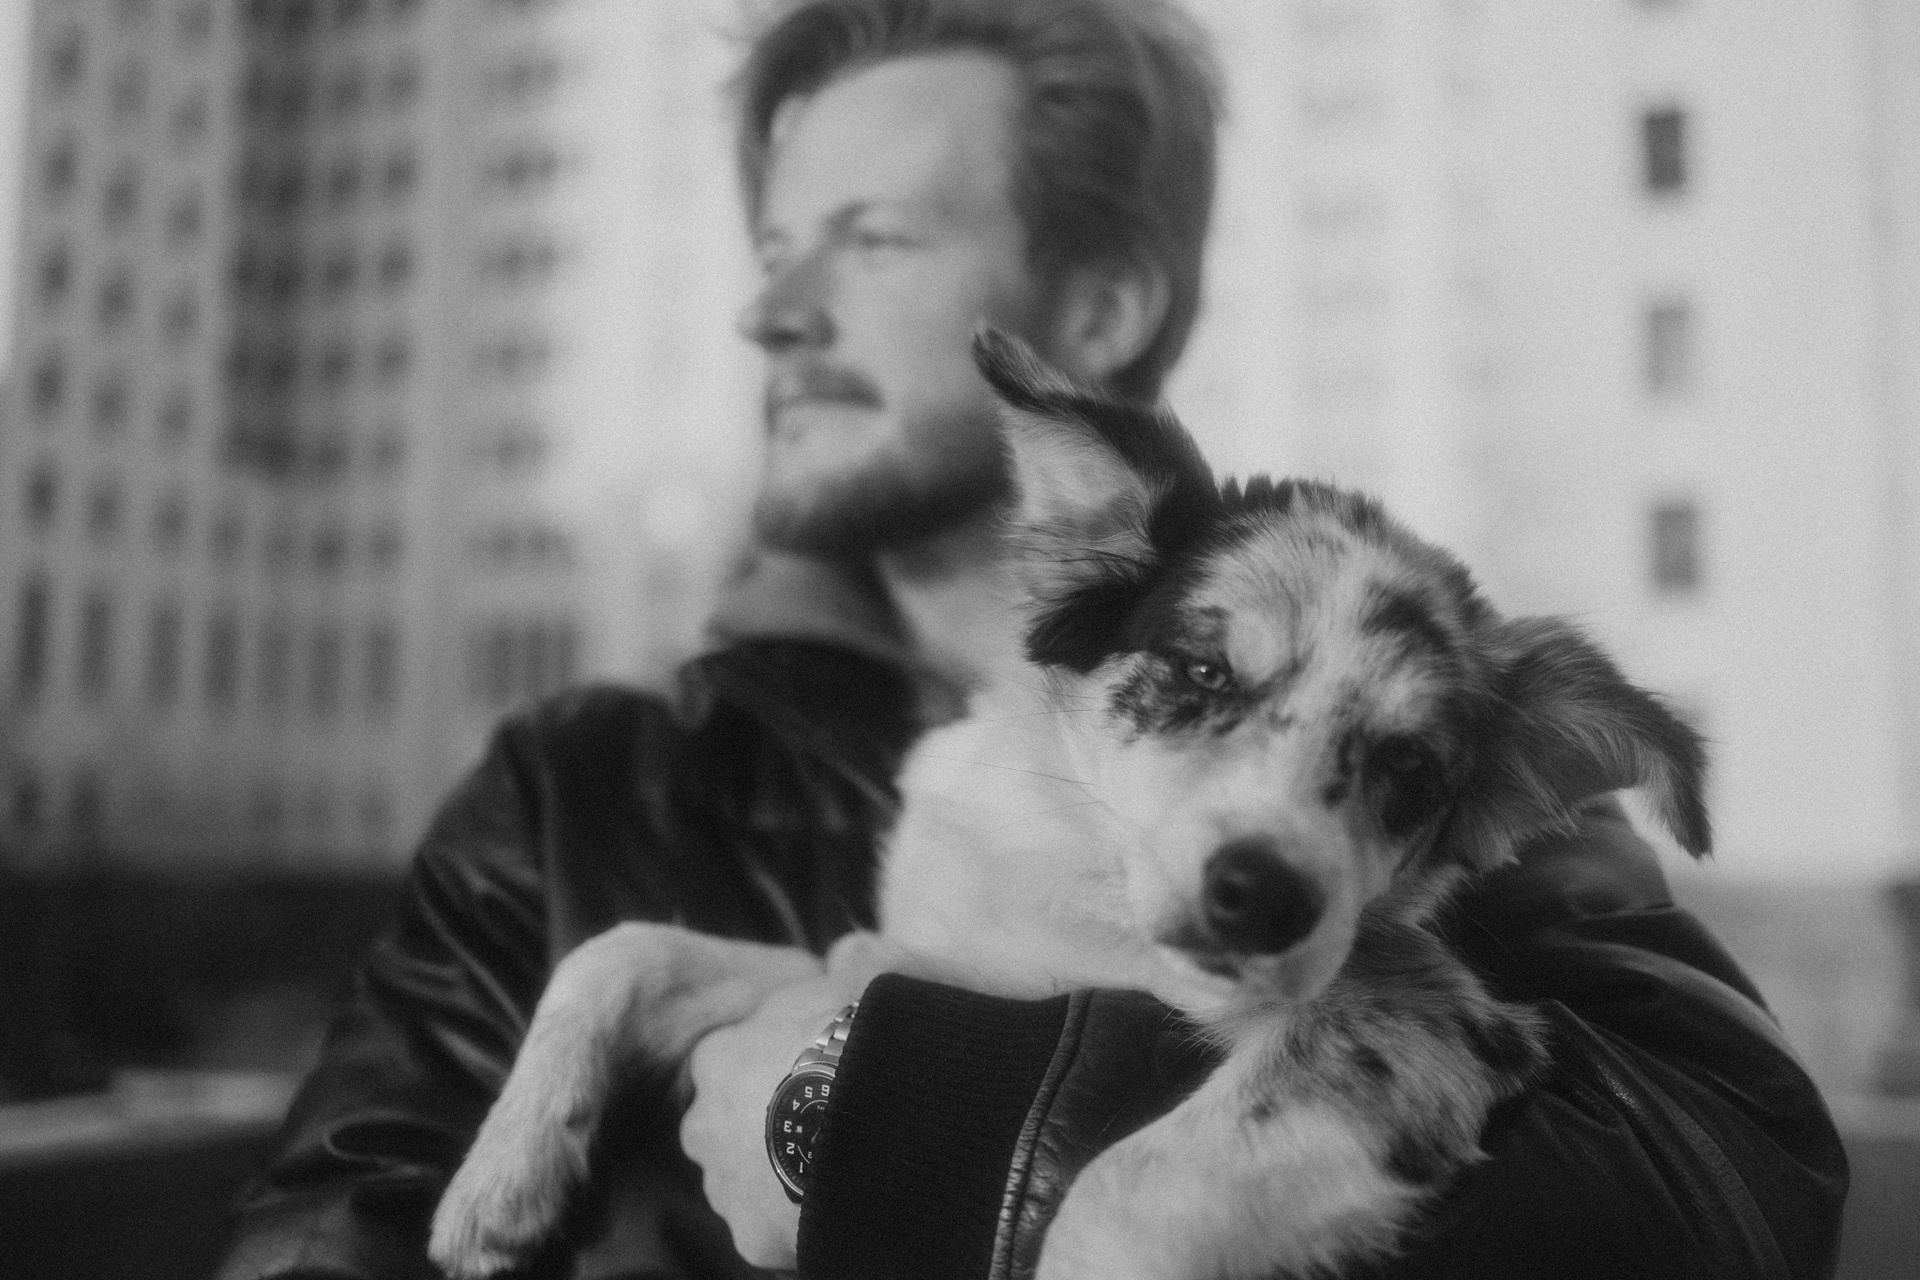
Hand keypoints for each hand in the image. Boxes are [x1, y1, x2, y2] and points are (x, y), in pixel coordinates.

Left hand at [679, 949, 875, 1269]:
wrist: (887, 1117)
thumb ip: (848, 962)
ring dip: (777, 1181)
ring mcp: (724, 1184)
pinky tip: (842, 1207)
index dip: (772, 1071)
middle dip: (762, 1132)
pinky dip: (798, 1225)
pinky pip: (771, 1233)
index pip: (727, 1066)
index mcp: (720, 1055)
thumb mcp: (864, 977)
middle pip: (724, 1130)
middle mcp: (705, 1121)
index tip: (815, 1077)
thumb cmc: (872, 1041)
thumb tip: (846, 955)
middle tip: (826, 1128)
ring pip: (743, 1186)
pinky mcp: (751, 1237)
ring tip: (841, 1171)